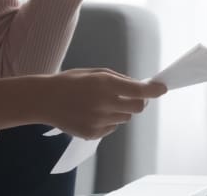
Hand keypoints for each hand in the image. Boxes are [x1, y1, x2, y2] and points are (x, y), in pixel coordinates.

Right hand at [37, 68, 166, 139]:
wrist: (45, 100)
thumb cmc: (71, 82)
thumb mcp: (95, 72)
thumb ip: (118, 79)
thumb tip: (138, 86)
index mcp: (106, 84)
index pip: (139, 90)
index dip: (154, 90)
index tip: (162, 89)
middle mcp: (105, 103)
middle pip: (137, 108)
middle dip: (139, 101)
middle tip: (132, 96)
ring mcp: (99, 120)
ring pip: (125, 119)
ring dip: (121, 111)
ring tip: (103, 104)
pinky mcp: (92, 133)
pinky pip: (111, 128)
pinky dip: (108, 121)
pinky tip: (93, 113)